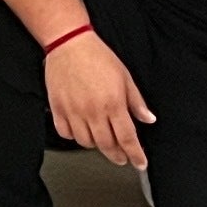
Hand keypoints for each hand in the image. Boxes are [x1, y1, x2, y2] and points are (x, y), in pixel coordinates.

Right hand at [46, 29, 155, 169]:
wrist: (69, 43)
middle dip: (118, 155)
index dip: (135, 154)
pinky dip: (74, 136)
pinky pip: (66, 133)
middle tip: (122, 157)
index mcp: (113, 103)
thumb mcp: (125, 77)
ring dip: (96, 145)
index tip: (140, 163)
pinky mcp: (57, 108)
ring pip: (86, 142)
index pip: (127, 138)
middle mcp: (93, 111)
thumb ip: (136, 102)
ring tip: (102, 139)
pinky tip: (81, 130)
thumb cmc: (97, 56)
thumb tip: (148, 118)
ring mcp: (73, 111)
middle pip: (107, 145)